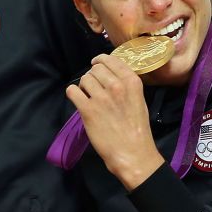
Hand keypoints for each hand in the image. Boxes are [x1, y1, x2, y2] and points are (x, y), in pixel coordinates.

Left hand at [66, 54, 164, 190]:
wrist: (132, 152)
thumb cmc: (137, 129)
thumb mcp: (139, 101)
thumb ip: (127, 85)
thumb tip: (110, 75)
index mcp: (132, 83)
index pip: (111, 60)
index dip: (101, 61)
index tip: (97, 65)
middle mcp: (116, 86)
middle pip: (96, 69)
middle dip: (93, 75)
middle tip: (94, 87)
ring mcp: (101, 98)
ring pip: (84, 78)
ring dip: (84, 85)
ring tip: (88, 96)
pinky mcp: (87, 110)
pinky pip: (72, 91)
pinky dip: (73, 94)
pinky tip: (79, 100)